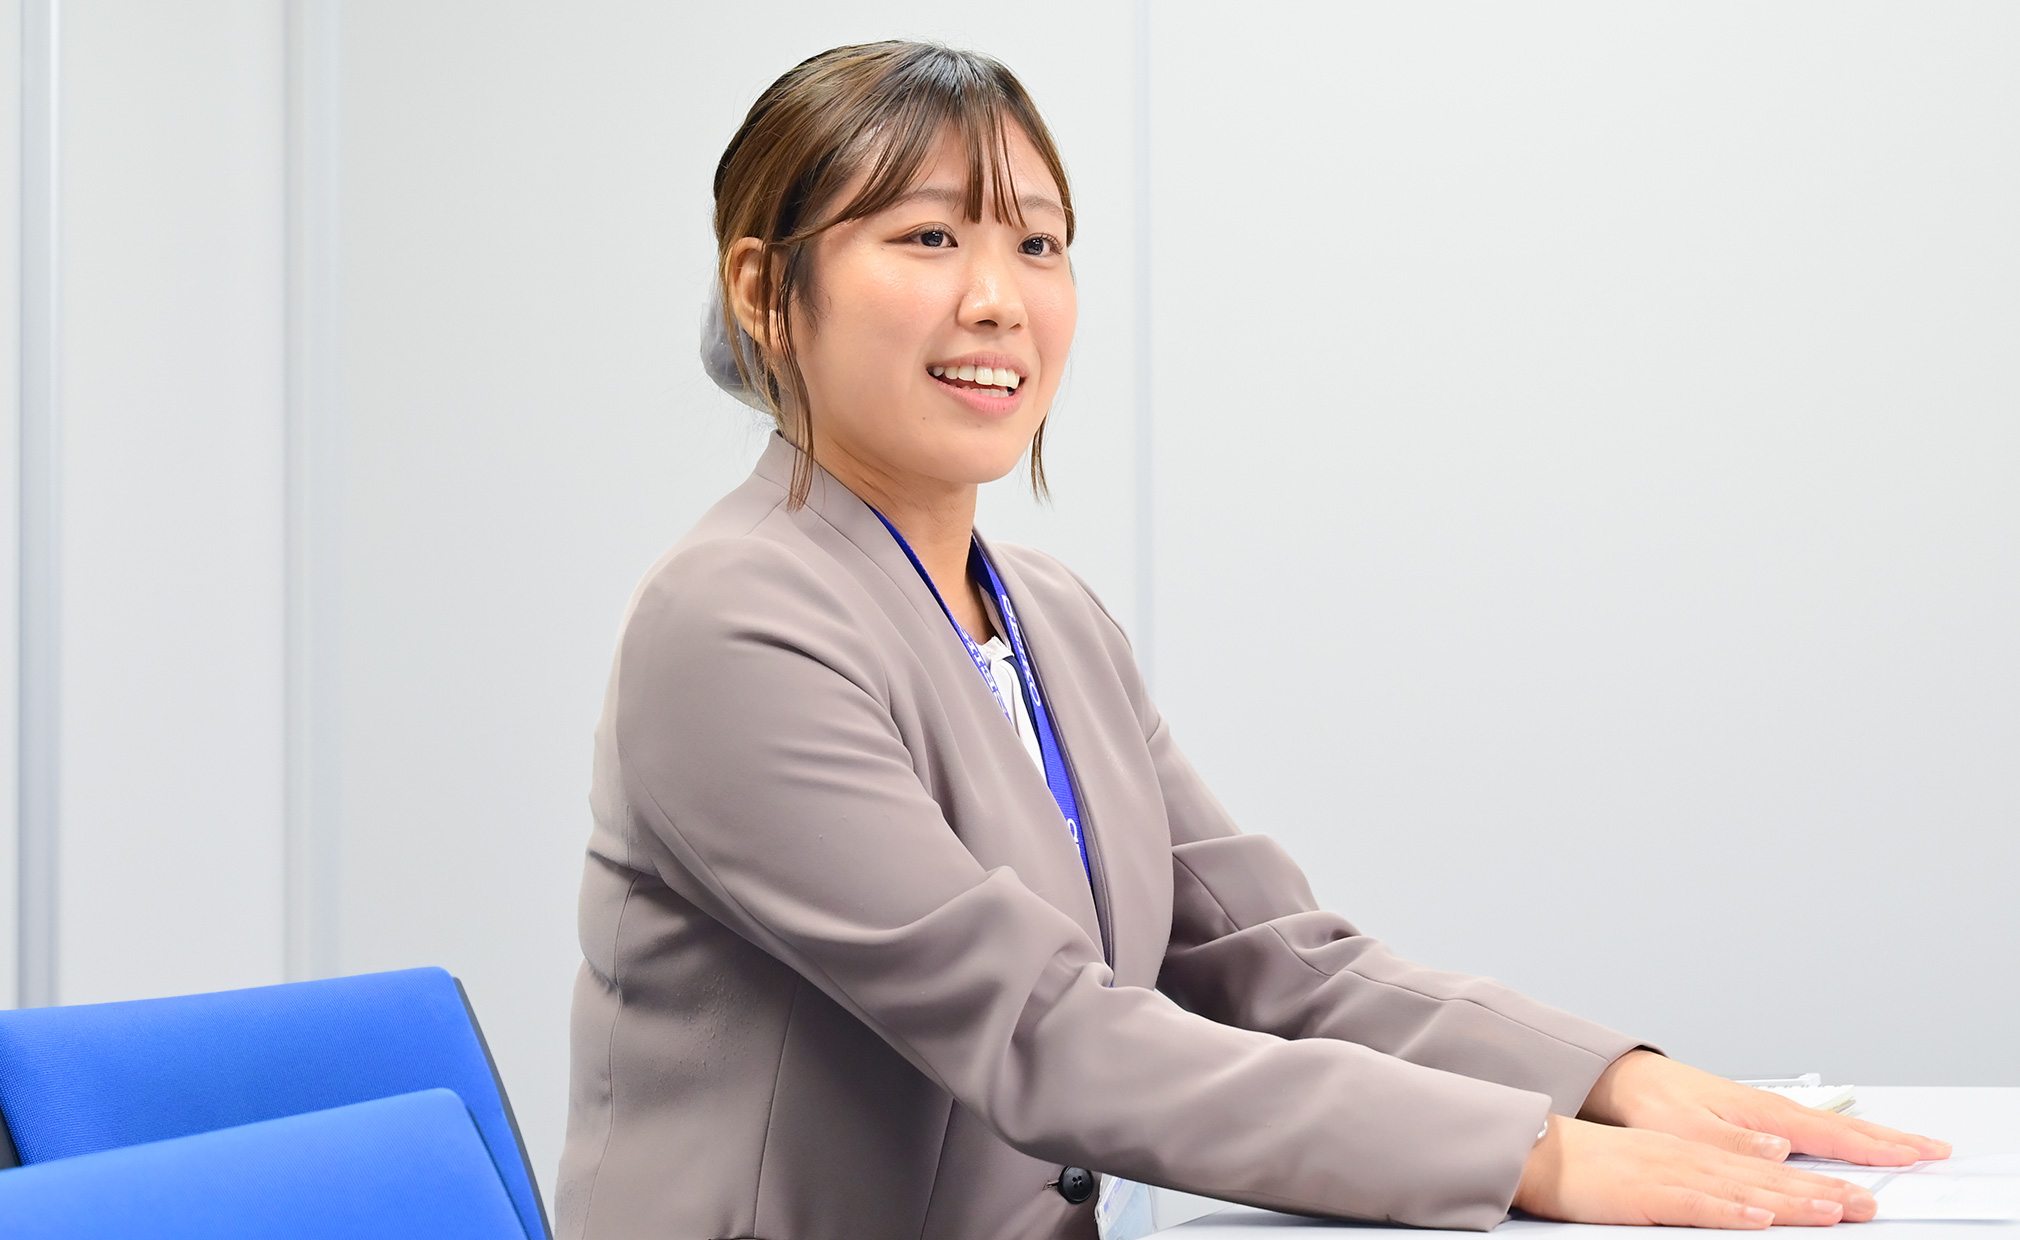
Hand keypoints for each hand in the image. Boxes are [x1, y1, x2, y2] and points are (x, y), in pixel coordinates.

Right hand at [1515, 1114, 1876, 1227]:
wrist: (1540, 1152)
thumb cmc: (1591, 1170)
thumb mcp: (1652, 1174)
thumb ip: (1697, 1188)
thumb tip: (1745, 1203)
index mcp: (1693, 1156)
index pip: (1764, 1171)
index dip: (1812, 1182)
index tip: (1853, 1195)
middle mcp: (1690, 1159)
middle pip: (1766, 1177)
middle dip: (1820, 1191)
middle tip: (1867, 1204)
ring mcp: (1670, 1173)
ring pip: (1743, 1188)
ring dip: (1791, 1199)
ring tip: (1834, 1210)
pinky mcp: (1647, 1192)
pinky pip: (1695, 1203)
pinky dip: (1730, 1209)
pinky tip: (1759, 1216)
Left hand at [1580, 1051, 1950, 1165]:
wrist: (1629, 1082)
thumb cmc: (1655, 1104)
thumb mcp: (1690, 1129)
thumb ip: (1737, 1143)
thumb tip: (1781, 1150)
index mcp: (1762, 1115)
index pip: (1831, 1136)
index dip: (1875, 1148)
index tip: (1915, 1154)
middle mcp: (1771, 1112)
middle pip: (1843, 1130)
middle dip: (1891, 1140)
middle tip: (1935, 1149)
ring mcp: (1765, 1114)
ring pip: (1831, 1129)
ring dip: (1872, 1140)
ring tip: (1909, 1147)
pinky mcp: (1754, 1120)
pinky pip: (1811, 1132)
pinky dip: (1840, 1139)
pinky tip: (1849, 1148)